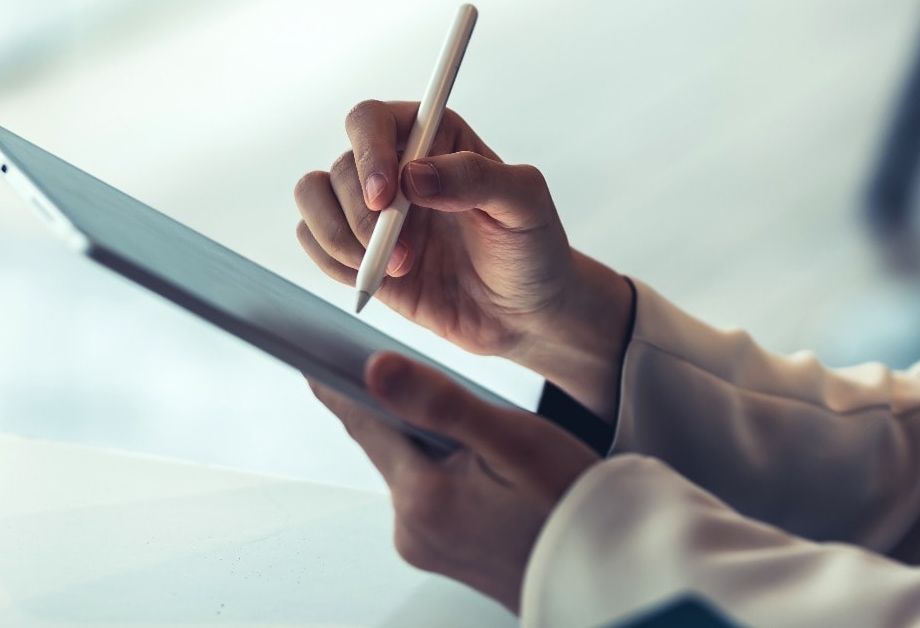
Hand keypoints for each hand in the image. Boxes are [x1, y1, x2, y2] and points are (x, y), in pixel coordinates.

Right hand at [294, 100, 632, 415]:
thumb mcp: (524, 205)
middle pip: (339, 167)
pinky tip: (376, 279)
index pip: (371, 119)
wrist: (525, 313)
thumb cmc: (532, 249)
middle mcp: (394, 165)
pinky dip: (331, 261)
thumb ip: (475, 178)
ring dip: (339, 237)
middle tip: (402, 256)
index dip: (368, 153)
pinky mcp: (357, 249)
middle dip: (361, 216)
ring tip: (394, 270)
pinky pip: (312, 239)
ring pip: (312, 198)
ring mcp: (371, 209)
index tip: (385, 197)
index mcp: (432, 136)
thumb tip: (414, 175)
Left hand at [310, 353, 599, 613]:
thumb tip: (374, 370)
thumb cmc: (572, 504)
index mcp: (422, 497)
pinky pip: (432, 497)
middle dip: (405, 411)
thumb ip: (440, 402)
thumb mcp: (513, 440)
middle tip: (427, 383)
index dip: (338, 381)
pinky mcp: (445, 554)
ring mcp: (426, 546)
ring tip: (487, 441)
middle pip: (388, 444)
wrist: (611, 571)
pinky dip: (448, 473)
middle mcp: (412, 528)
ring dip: (435, 445)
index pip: (362, 421)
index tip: (308, 348)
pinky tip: (488, 472)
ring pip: (413, 469)